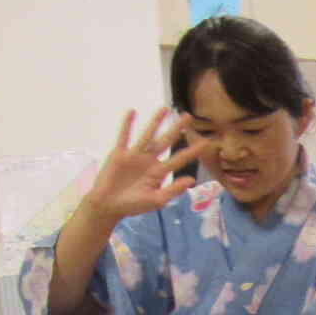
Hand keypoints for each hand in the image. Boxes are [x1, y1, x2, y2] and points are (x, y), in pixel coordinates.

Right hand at [84, 109, 210, 222]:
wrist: (109, 206)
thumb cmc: (133, 205)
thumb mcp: (156, 200)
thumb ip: (173, 190)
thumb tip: (191, 179)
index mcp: (160, 172)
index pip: (179, 159)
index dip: (192, 151)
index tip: (206, 142)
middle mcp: (150, 161)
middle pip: (166, 141)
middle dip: (177, 129)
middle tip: (188, 116)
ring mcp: (135, 156)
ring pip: (148, 135)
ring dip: (156, 122)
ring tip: (165, 109)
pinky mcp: (120, 154)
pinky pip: (124, 136)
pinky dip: (127, 125)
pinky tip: (132, 112)